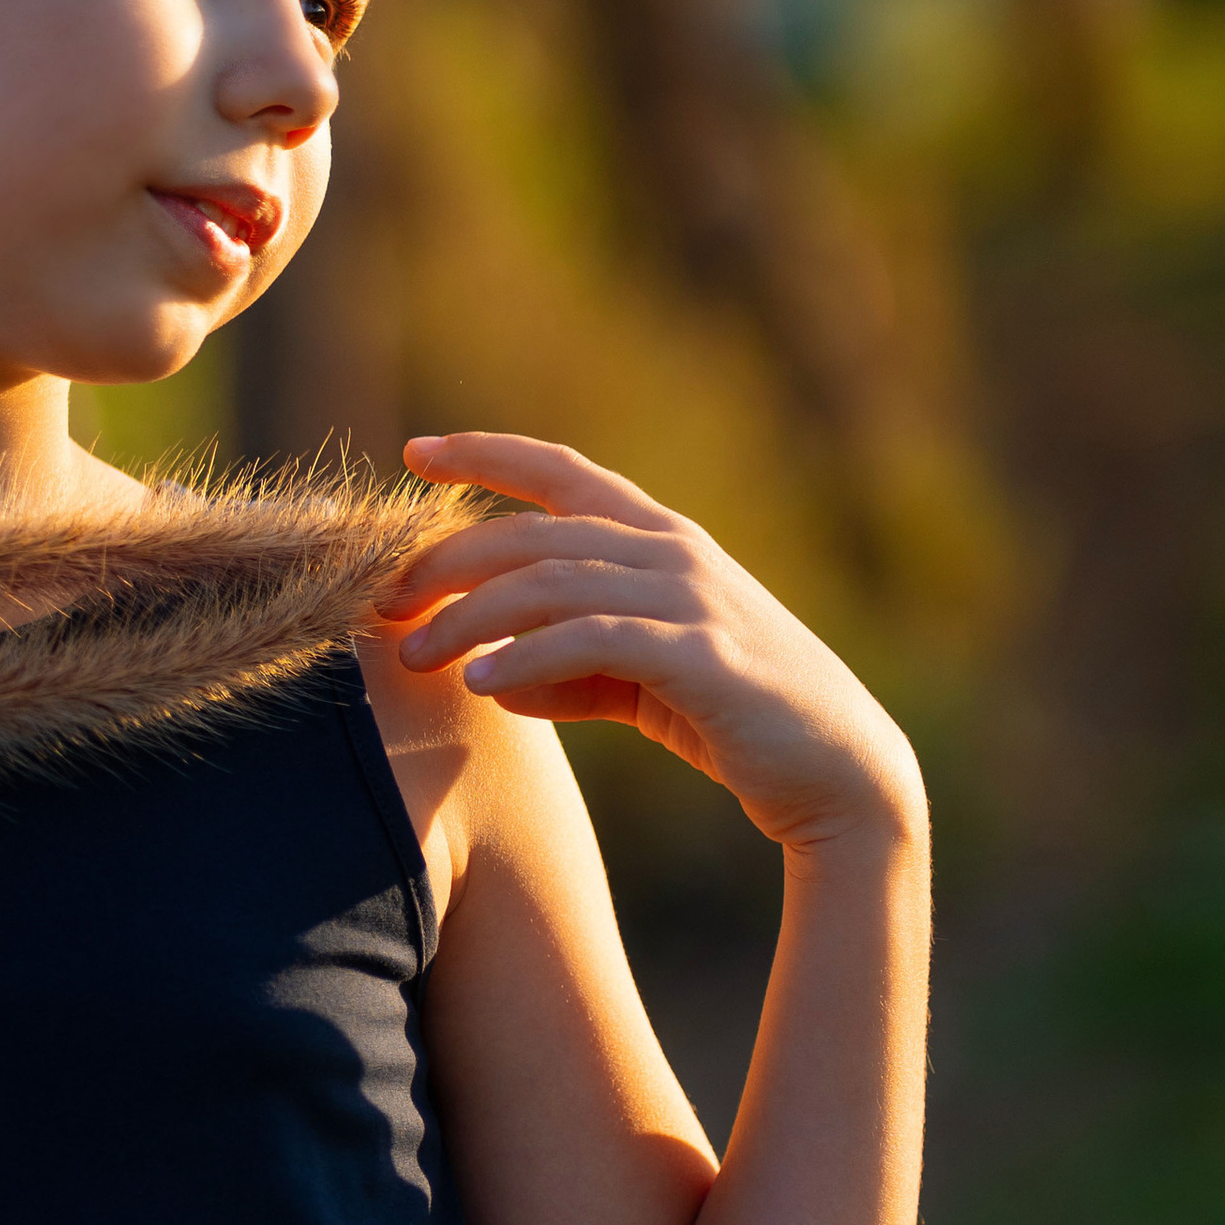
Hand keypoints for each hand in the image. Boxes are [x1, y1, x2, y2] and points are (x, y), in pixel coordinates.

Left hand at [380, 432, 923, 851]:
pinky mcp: (701, 656)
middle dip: (448, 563)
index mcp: (660, 540)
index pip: (562, 471)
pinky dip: (529, 659)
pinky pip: (594, 641)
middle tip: (388, 603)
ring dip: (472, 619)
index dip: (488, 453)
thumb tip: (492, 676)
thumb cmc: (734, 718)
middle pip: (534, 532)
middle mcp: (672, 553)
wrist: (837, 771)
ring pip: (552, 584)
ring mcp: (691, 599)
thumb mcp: (639, 685)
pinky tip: (483, 685)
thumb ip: (570, 670)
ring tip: (417, 658)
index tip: (415, 453)